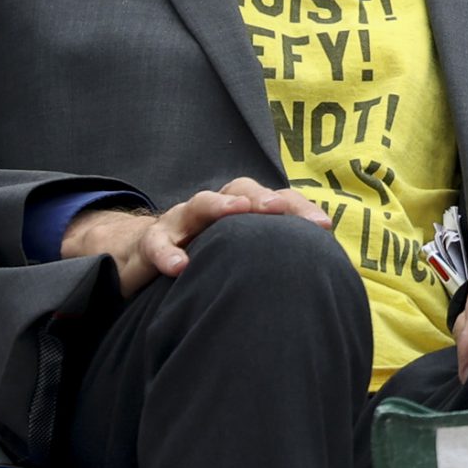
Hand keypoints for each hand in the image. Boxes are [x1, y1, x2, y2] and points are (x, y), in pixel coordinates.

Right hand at [63, 177, 328, 297]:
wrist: (143, 255)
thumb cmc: (205, 255)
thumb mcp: (241, 254)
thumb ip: (274, 258)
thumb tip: (325, 276)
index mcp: (241, 210)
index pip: (276, 201)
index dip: (299, 209)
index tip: (323, 227)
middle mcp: (214, 209)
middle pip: (241, 190)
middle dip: (262, 197)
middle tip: (278, 208)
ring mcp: (181, 221)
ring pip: (199, 205)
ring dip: (219, 205)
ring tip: (237, 210)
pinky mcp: (151, 242)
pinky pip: (157, 244)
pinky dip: (168, 253)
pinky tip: (179, 268)